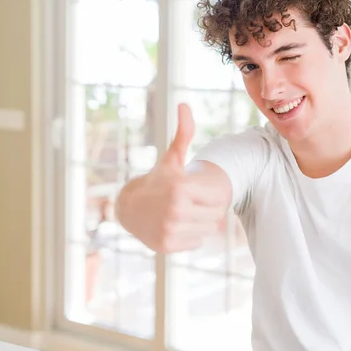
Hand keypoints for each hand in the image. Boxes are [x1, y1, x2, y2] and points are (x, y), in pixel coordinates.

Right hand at [117, 103, 225, 252]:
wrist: (130, 207)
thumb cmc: (158, 180)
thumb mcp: (172, 158)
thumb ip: (183, 133)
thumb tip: (184, 104)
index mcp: (181, 188)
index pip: (221, 200)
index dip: (210, 195)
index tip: (194, 190)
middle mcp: (175, 211)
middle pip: (216, 217)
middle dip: (206, 210)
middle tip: (189, 203)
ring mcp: (170, 230)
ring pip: (208, 231)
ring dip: (200, 223)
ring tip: (183, 213)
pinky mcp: (166, 246)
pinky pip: (196, 242)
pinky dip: (190, 236)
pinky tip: (176, 225)